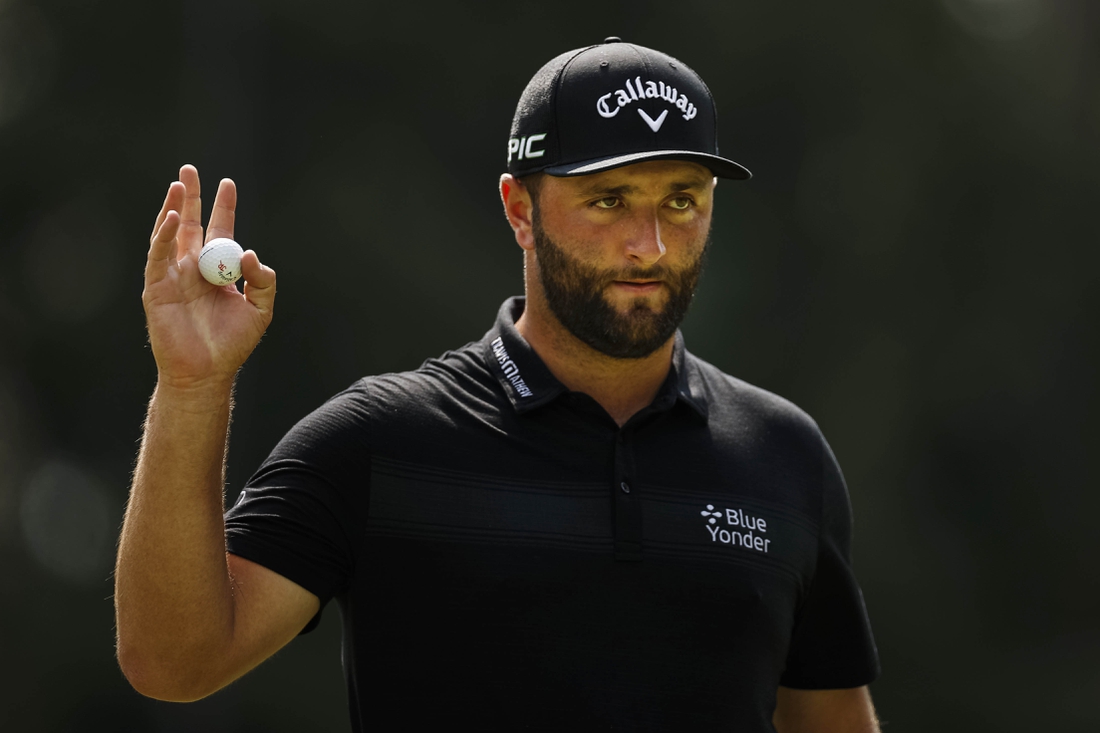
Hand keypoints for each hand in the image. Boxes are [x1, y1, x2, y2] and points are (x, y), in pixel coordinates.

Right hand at [142, 164, 275, 389]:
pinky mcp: (156, 287)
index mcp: (218, 271)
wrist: (207, 371)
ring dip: (174, 209)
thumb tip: (250, 254)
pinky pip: (158, 255)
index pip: (220, 231)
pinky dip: (164, 235)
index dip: (223, 208)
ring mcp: (173, 276)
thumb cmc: (232, 344)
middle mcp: (194, 268)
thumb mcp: (260, 310)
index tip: (228, 183)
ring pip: (170, 234)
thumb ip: (262, 281)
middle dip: (192, 197)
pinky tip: (174, 217)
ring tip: (179, 184)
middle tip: (191, 170)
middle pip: (191, 225)